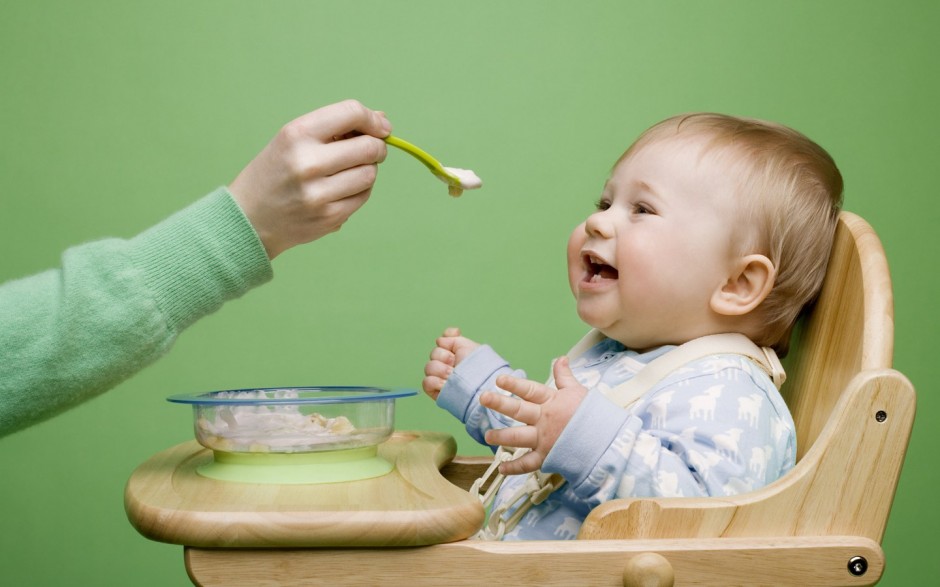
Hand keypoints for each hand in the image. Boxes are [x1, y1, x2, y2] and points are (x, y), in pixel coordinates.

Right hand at [229, 99, 391, 258]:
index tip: (382, 127)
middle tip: (372, 150)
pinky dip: (360, 190)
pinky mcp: (329, 217)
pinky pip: (363, 196)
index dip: (373, 119)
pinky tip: (342, 189)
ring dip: (367, 170)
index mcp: (297, 134)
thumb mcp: (293, 139)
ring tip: (349, 171)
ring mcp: (319, 193)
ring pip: (370, 174)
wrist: (249, 217)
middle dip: (377, 147)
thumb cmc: (276, 172)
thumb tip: (382, 119)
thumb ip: (335, 127)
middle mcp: (307, 163)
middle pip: (369, 147)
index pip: (351, 113)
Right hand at [422, 327, 480, 399]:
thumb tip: (439, 340)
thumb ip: (452, 337)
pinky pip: (426, 382)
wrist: (481, 386)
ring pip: (429, 367)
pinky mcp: (436, 390)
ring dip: (442, 370)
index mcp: (455, 353)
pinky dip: (436, 382)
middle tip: (456, 364)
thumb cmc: (479, 367)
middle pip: (433, 353)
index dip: (446, 341)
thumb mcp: (468, 346)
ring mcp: (440, 377)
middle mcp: (446, 364)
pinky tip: (446, 384)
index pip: (441, 341)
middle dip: (445, 357)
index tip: (455, 344)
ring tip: (452, 376)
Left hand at [481, 356, 586, 474]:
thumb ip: (564, 376)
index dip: (514, 385)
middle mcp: (545, 419)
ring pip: (519, 437)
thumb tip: (560, 358)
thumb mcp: (578, 391)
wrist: (607, 440)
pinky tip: (502, 468)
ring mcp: (545, 439)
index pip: (530, 390)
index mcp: (552, 402)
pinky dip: (515, 467)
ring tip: (487, 435)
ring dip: (502, 436)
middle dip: (500, 404)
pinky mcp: (548, 456)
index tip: (499, 380)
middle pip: (519, 410)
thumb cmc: (592, 414)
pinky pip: (528, 463)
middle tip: (484, 398)